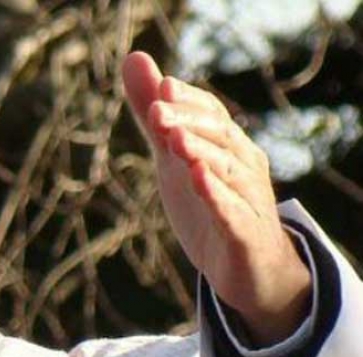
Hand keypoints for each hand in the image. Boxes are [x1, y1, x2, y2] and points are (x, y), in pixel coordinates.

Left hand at [122, 51, 311, 346]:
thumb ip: (154, 117)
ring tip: (175, 140)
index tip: (161, 88)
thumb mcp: (174, 160)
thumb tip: (133, 59)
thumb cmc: (210, 207)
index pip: (212, 114)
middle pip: (219, 137)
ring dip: (202, 153)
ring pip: (228, 171)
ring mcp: (248, 200)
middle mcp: (243, 167)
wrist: (250, 271)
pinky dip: (217, 195)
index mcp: (227, 147)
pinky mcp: (244, 234)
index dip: (188, 101)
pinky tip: (199, 180)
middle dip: (189, 122)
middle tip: (157, 112)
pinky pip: (232, 212)